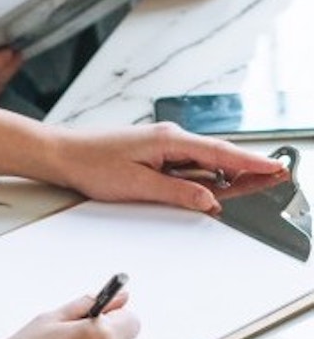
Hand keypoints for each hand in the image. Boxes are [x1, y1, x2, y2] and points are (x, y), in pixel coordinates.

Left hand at [50, 122, 288, 212]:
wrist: (63, 154)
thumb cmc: (93, 165)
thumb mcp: (139, 186)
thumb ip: (178, 193)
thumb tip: (211, 201)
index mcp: (169, 141)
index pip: (220, 154)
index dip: (251, 163)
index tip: (276, 169)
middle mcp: (169, 138)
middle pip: (217, 156)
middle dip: (246, 168)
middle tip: (276, 178)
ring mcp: (161, 144)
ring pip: (202, 161)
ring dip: (224, 173)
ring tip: (252, 183)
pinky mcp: (153, 152)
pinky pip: (187, 163)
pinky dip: (203, 174)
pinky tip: (211, 185)